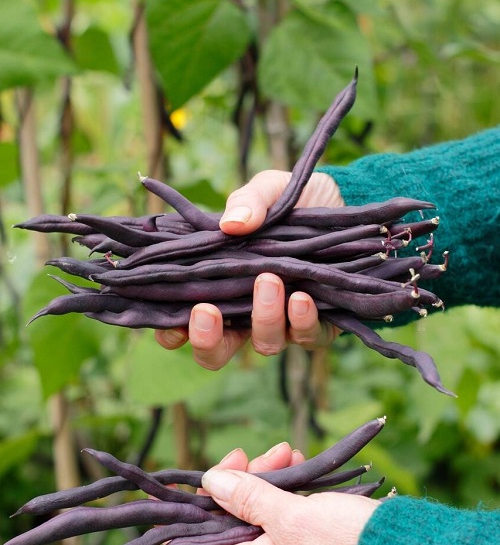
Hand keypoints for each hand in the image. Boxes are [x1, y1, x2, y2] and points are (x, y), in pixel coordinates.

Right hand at [155, 171, 341, 368]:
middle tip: (205, 311)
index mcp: (220, 289)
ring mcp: (282, 324)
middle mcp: (246, 315)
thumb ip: (247, 202)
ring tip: (268, 281)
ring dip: (263, 317)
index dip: (172, 334)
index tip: (170, 324)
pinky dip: (302, 321)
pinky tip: (301, 297)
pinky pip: (308, 337)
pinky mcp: (319, 324)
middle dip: (207, 341)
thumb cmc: (292, 203)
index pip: (184, 325)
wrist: (344, 201)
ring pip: (264, 343)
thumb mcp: (265, 191)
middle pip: (217, 352)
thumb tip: (232, 224)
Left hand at [171, 443, 379, 544]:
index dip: (174, 524)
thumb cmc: (345, 543)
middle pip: (224, 522)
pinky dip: (284, 488)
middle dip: (232, 484)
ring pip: (254, 512)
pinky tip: (296, 462)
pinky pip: (281, 512)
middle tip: (245, 454)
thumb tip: (210, 481)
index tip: (167, 493)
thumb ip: (248, 498)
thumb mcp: (290, 516)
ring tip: (284, 451)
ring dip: (263, 479)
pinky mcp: (306, 542)